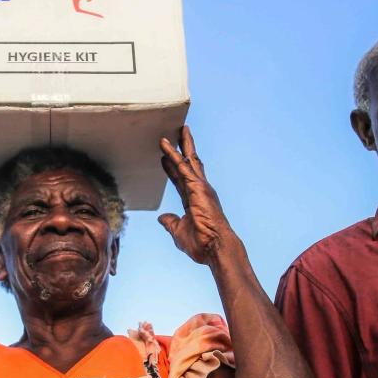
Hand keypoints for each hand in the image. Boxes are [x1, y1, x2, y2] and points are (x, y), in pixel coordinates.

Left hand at [158, 126, 234, 264]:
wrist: (215, 248)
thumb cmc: (202, 244)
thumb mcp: (179, 232)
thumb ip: (171, 223)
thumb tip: (162, 217)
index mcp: (194, 200)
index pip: (181, 180)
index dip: (172, 168)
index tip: (164, 158)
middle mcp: (199, 190)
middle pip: (189, 164)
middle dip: (183, 148)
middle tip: (178, 133)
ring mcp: (200, 187)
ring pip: (188, 160)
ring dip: (180, 145)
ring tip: (177, 129)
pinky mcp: (198, 188)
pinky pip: (182, 167)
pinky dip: (172, 155)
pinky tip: (164, 146)